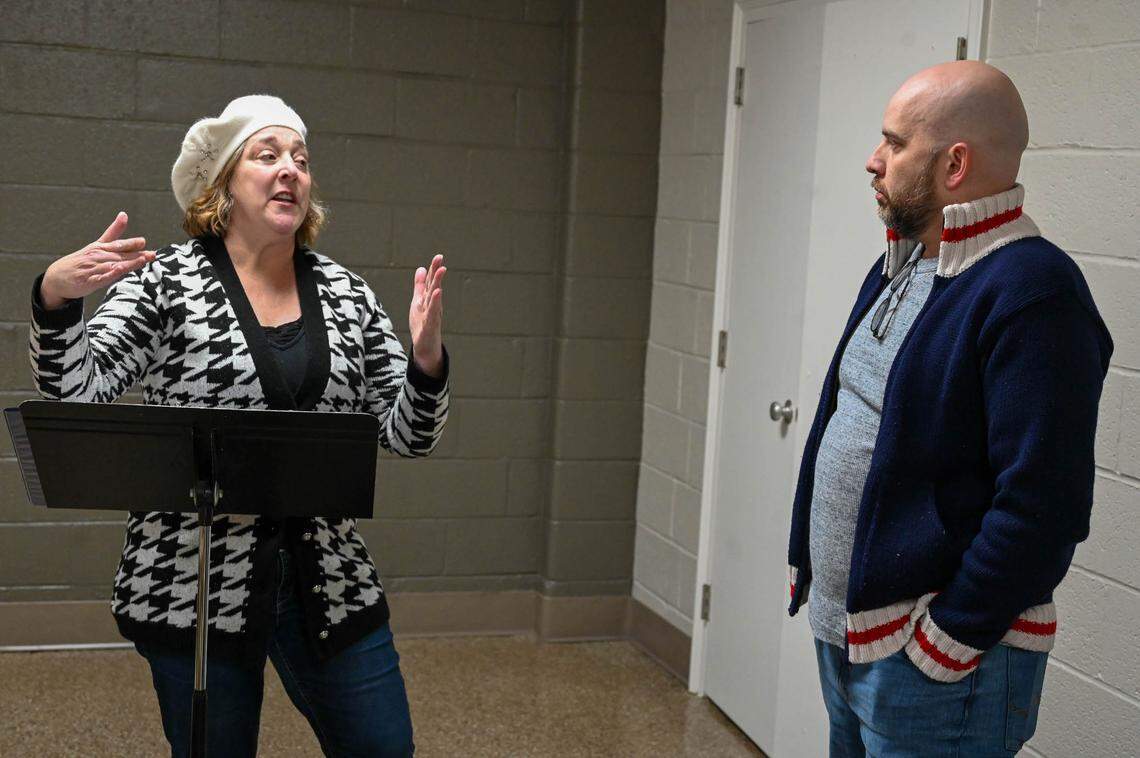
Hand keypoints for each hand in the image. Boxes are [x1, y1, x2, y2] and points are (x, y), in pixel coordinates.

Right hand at [40, 212, 155, 309]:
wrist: (57, 276)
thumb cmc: (82, 260)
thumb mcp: (97, 244)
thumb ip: (113, 232)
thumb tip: (124, 214)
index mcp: (101, 247)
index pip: (118, 244)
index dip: (131, 243)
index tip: (142, 242)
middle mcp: (97, 256)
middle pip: (119, 255)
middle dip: (136, 255)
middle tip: (151, 254)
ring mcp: (92, 269)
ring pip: (112, 266)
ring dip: (127, 264)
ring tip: (141, 261)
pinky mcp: (88, 281)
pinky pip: (100, 278)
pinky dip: (109, 275)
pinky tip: (118, 272)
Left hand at [409, 254, 445, 377]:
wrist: (425, 348)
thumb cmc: (422, 325)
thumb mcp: (418, 302)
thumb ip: (419, 286)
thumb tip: (420, 268)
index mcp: (428, 299)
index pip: (430, 281)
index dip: (433, 269)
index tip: (439, 256)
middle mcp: (432, 305)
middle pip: (434, 286)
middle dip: (436, 272)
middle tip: (440, 259)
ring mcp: (432, 314)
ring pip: (435, 297)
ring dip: (437, 284)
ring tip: (441, 271)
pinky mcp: (430, 325)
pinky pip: (432, 312)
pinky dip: (435, 302)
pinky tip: (437, 293)